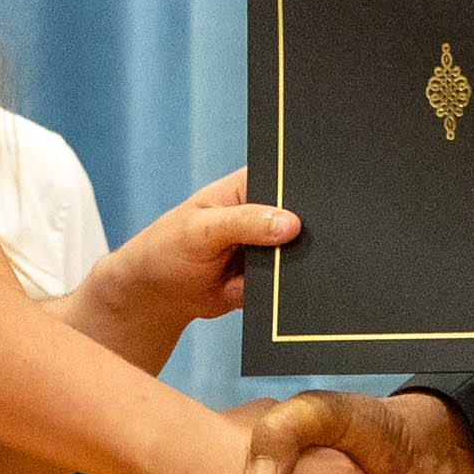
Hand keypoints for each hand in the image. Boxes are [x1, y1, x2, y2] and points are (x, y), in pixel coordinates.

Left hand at [67, 169, 301, 368]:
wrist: (156, 296)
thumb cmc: (167, 248)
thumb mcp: (200, 229)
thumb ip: (244, 223)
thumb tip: (290, 224)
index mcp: (248, 186)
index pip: (286, 178)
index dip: (303, 188)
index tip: (316, 203)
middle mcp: (264, 213)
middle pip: (301, 217)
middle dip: (303, 231)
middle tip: (294, 243)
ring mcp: (269, 247)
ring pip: (299, 252)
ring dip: (295, 263)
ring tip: (268, 269)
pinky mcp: (270, 277)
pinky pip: (290, 282)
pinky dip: (286, 288)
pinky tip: (271, 289)